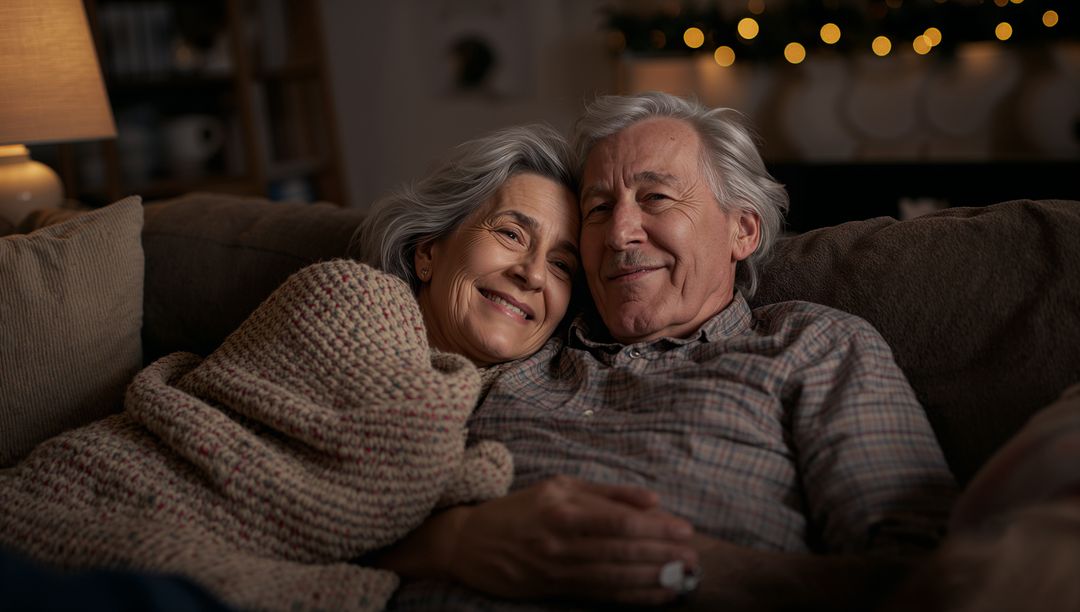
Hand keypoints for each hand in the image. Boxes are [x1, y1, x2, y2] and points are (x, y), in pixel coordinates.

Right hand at [444, 475, 697, 605]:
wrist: (469, 543)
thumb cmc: (521, 509)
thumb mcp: (560, 486)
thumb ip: (607, 493)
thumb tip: (653, 499)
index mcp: (562, 509)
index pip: (617, 521)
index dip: (655, 527)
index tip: (684, 528)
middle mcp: (560, 542)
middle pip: (621, 551)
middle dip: (663, 554)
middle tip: (694, 555)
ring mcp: (558, 569)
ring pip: (616, 577)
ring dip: (654, 578)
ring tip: (684, 576)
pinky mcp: (556, 590)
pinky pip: (603, 595)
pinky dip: (634, 596)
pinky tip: (658, 594)